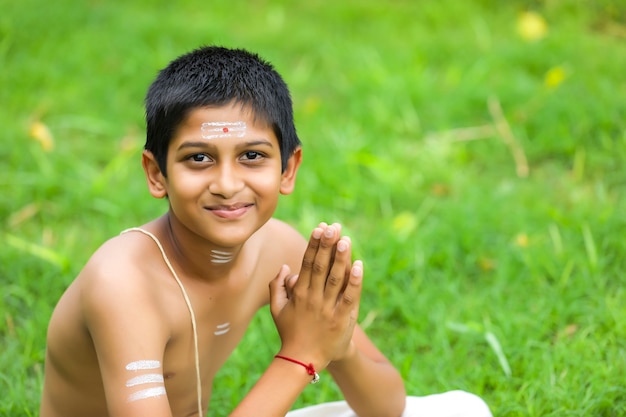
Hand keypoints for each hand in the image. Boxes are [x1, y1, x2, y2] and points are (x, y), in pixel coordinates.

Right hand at [269, 223, 362, 370]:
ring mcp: (328, 308)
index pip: (307, 263)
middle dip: (328, 245)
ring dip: (341, 258)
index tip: (319, 228)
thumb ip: (277, 286)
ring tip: (346, 239)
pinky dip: (355, 282)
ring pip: (336, 278)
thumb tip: (284, 266)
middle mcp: (313, 298)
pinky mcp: (341, 319)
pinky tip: (359, 266)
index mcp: (299, 293)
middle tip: (333, 227)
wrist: (303, 360)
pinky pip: (349, 297)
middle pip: (322, 266)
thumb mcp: (277, 309)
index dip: (314, 245)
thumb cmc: (290, 332)